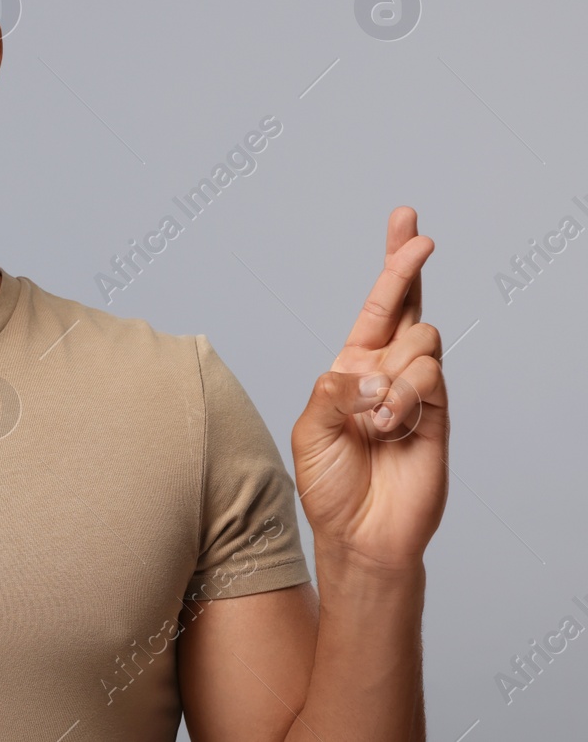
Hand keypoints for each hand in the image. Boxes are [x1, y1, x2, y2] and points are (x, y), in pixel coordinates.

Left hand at [291, 206, 448, 574]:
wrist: (361, 532)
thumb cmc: (330, 484)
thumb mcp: (312, 429)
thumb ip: (333, 390)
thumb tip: (368, 369)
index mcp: (352, 367)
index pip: (376, 306)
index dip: (393, 265)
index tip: (406, 220)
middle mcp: (386, 371)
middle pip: (408, 304)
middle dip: (408, 264)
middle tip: (419, 236)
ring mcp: (416, 390)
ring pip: (418, 341)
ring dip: (390, 374)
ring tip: (375, 418)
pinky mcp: (439, 412)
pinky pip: (428, 378)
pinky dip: (402, 398)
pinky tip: (390, 427)